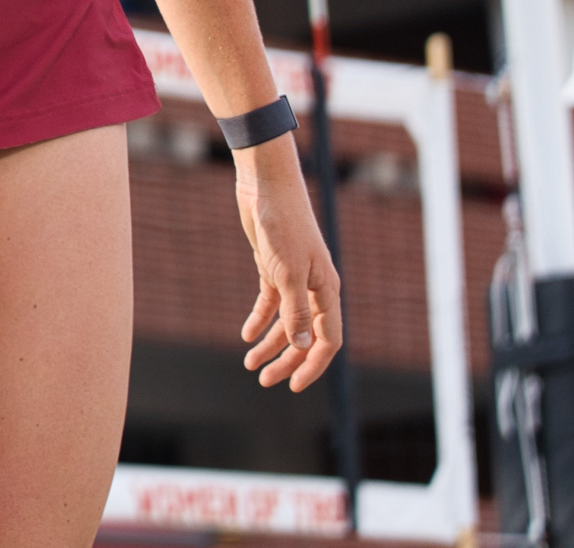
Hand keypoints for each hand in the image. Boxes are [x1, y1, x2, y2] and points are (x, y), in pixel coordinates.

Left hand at [233, 140, 343, 390]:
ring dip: (269, 344)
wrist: (266, 187)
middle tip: (263, 380)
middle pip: (304, 335)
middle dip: (286, 360)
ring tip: (249, 364)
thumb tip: (302, 345)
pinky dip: (259, 320)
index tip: (293, 386)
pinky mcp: (273, 267)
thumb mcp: (287, 272)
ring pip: (285, 321)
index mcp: (327, 291)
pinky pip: (269, 302)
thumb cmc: (283, 225)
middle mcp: (314, 288)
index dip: (312, 365)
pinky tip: (246, 335)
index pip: (327, 339)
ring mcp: (294, 278)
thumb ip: (296, 309)